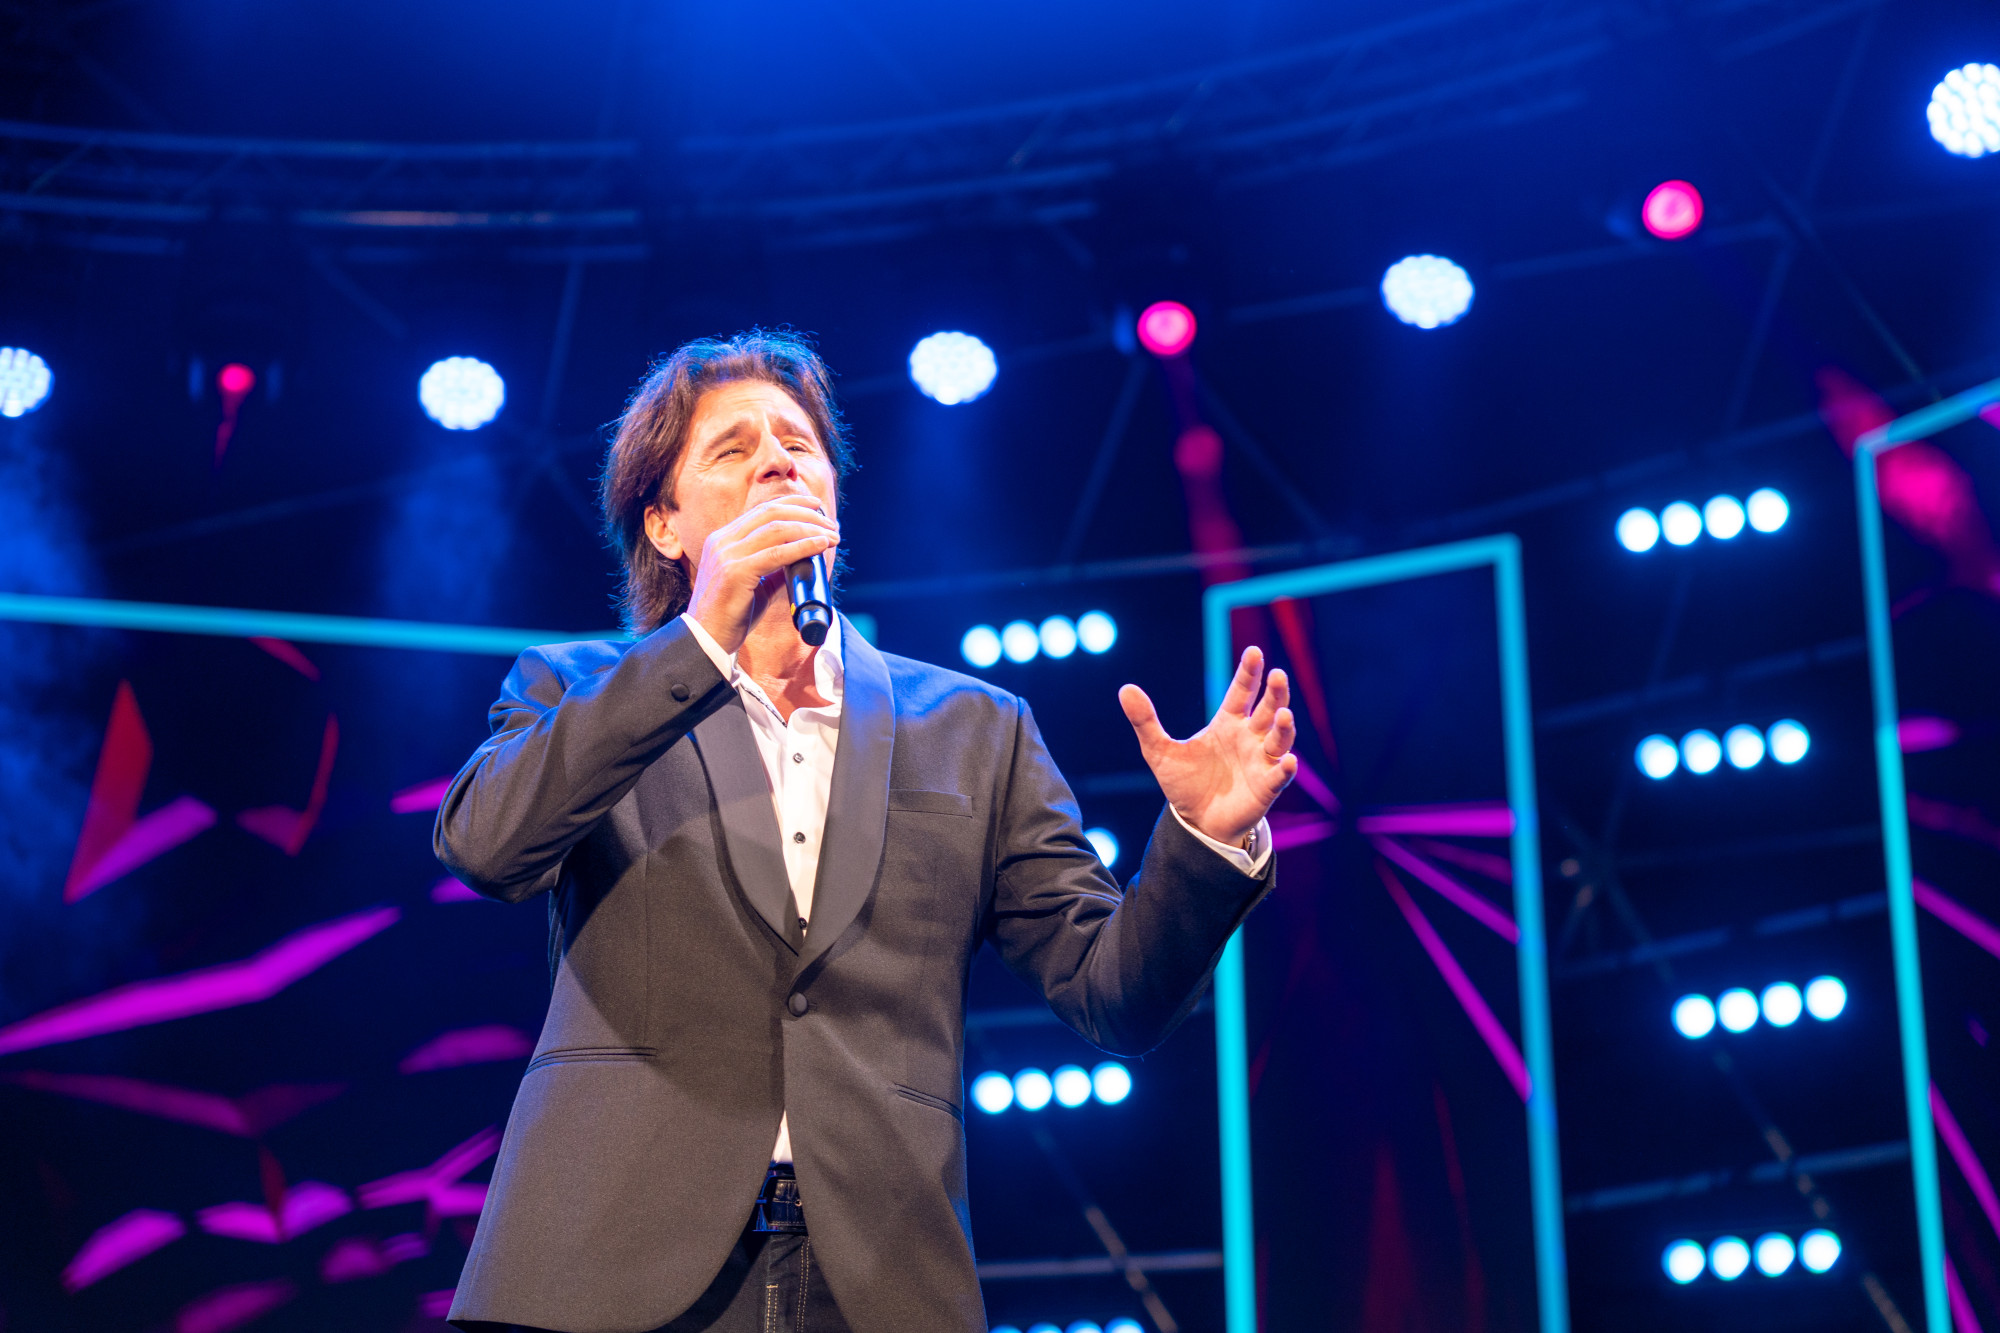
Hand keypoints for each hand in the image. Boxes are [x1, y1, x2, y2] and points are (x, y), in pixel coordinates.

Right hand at [686, 498, 838, 653]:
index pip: (761, 510)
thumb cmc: (731, 615)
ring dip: (810, 529)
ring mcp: (727, 555)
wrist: (706, 640)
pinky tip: (819, 546)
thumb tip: (800, 560)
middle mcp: (722, 541)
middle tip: (831, 524)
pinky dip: (802, 547)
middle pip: (771, 514)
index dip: (792, 503)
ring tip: (832, 536)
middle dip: (806, 514)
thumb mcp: (753, 585)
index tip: (816, 506)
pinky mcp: (735, 572)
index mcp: (723, 540)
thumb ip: (772, 569)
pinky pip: (776, 554)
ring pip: (776, 529)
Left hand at [1120, 646, 1296, 846]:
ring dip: (1284, 727)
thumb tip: (1124, 688)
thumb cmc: (1184, 782)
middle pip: (1268, 709)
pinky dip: (1286, 768)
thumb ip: (1146, 721)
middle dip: (1274, 693)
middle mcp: (1250, 737)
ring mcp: (1261, 761)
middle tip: (1277, 674)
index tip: (1254, 652)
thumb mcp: (1159, 751)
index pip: (1241, 692)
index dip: (1249, 673)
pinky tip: (1289, 761)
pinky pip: (1280, 776)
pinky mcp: (1267, 787)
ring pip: (1280, 739)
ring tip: (1284, 714)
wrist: (1196, 821)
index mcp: (1228, 723)